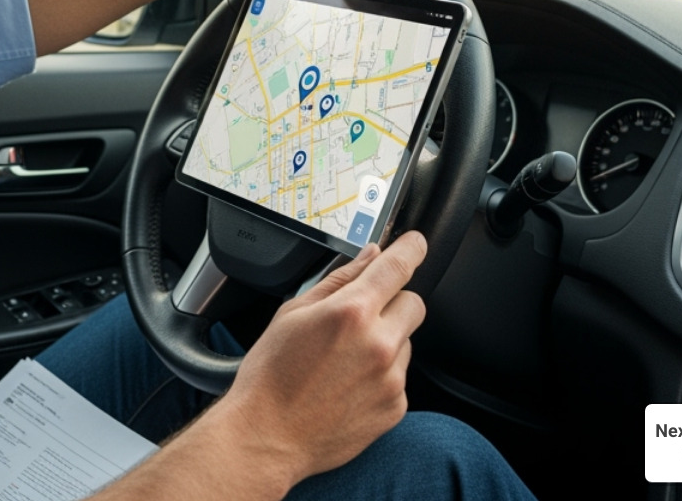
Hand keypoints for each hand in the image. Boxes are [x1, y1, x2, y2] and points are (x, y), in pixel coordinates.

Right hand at [211, 231, 428, 485]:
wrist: (267, 437)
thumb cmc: (271, 376)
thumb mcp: (293, 313)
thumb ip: (338, 280)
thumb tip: (369, 256)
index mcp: (352, 312)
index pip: (399, 266)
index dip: (411, 248)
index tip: (415, 243)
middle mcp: (379, 344)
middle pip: (414, 303)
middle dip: (394, 301)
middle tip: (361, 316)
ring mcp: (391, 379)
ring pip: (406, 341)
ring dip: (386, 341)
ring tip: (344, 360)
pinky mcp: (395, 408)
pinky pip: (399, 377)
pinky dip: (382, 375)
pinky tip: (348, 385)